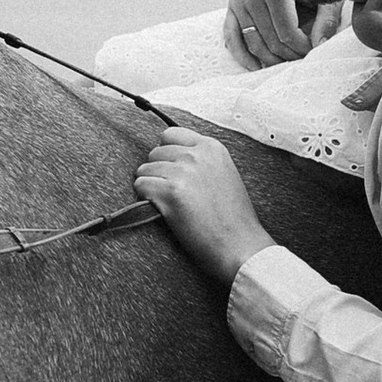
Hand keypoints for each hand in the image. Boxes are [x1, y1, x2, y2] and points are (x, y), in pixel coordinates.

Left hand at [132, 126, 276, 286]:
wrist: (240, 246)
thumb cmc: (234, 219)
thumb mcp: (225, 174)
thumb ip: (202, 161)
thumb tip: (172, 157)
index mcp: (212, 147)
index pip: (170, 135)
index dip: (166, 155)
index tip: (171, 171)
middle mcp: (197, 154)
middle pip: (155, 152)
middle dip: (158, 172)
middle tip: (172, 194)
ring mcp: (183, 172)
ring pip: (144, 169)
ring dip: (151, 187)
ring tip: (171, 204)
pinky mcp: (171, 192)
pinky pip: (141, 186)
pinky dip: (145, 199)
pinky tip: (163, 211)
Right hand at [226, 0, 313, 68]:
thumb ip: (327, 20)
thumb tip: (319, 47)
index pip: (288, 34)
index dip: (303, 48)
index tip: (314, 49)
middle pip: (271, 42)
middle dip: (290, 55)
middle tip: (302, 57)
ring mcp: (240, 0)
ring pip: (254, 44)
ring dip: (271, 59)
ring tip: (287, 61)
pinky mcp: (233, 5)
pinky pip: (232, 37)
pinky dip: (242, 55)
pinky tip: (256, 67)